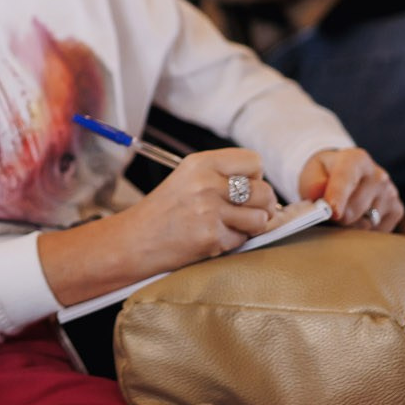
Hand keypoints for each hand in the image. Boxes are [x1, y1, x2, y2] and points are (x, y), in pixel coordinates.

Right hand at [113, 149, 279, 278]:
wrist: (134, 240)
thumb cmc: (164, 211)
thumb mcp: (188, 178)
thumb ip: (224, 177)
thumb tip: (269, 194)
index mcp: (201, 163)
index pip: (254, 161)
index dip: (253, 177)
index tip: (242, 187)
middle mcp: (206, 183)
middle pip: (264, 191)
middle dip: (261, 205)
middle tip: (243, 211)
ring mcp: (210, 212)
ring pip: (261, 218)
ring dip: (250, 226)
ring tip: (228, 225)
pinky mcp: (212, 238)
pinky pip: (244, 240)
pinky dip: (233, 242)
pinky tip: (212, 238)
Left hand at [298, 147, 400, 230]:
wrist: (345, 174)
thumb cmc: (326, 175)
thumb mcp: (312, 173)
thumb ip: (313, 184)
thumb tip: (318, 193)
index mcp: (355, 159)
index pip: (346, 179)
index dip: (338, 197)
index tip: (333, 212)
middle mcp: (378, 175)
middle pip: (353, 209)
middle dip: (336, 216)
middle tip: (329, 210)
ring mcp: (390, 193)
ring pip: (365, 224)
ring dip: (349, 225)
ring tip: (344, 211)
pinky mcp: (397, 210)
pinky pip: (376, 232)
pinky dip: (363, 231)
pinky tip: (358, 216)